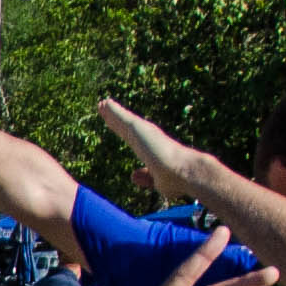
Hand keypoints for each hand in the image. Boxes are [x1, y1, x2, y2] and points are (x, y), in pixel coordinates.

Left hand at [93, 97, 219, 203]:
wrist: (183, 172)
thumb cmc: (176, 181)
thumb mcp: (157, 182)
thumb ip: (146, 178)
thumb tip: (132, 175)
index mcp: (152, 151)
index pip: (135, 140)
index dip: (126, 133)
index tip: (119, 127)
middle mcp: (148, 139)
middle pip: (127, 127)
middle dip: (116, 119)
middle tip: (106, 109)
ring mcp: (143, 132)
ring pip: (123, 120)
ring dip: (112, 112)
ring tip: (102, 104)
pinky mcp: (138, 128)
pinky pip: (122, 117)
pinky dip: (113, 110)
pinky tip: (105, 103)